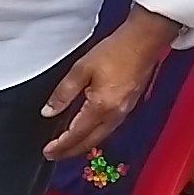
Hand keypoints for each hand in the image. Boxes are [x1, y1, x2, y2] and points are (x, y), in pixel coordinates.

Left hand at [42, 9, 178, 160]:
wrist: (145, 39)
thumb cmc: (117, 50)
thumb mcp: (81, 70)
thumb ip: (63, 93)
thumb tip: (49, 111)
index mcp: (101, 108)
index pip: (76, 135)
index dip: (60, 146)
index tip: (47, 152)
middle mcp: (114, 114)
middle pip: (89, 141)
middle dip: (70, 151)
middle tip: (55, 155)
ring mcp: (124, 110)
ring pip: (100, 136)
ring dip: (83, 144)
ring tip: (68, 147)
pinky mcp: (130, 104)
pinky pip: (110, 127)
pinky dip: (96, 134)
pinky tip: (89, 130)